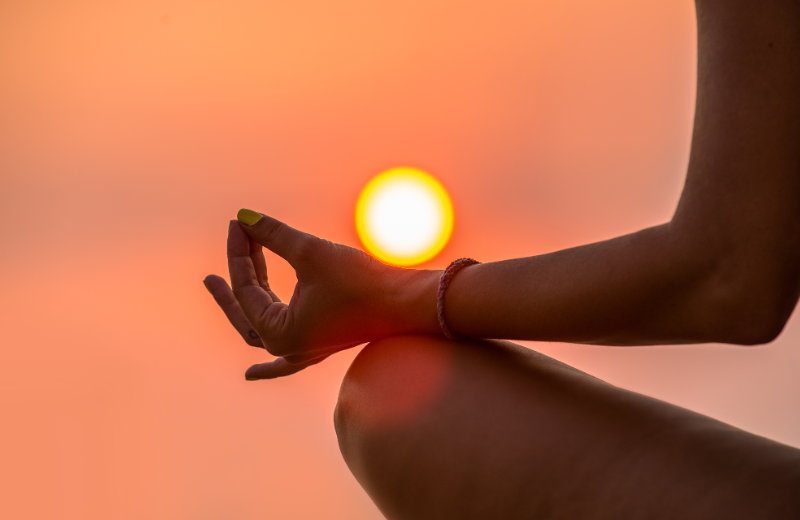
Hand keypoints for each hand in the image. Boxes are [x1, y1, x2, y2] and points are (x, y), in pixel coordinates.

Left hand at [204, 210, 439, 379]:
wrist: (410, 304)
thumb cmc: (362, 281)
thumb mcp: (311, 253)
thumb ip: (273, 235)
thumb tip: (243, 216)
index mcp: (279, 333)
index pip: (248, 287)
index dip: (240, 251)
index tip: (238, 223)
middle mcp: (288, 348)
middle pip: (246, 310)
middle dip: (230, 282)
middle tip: (209, 265)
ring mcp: (305, 350)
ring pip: (262, 325)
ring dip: (246, 300)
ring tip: (223, 280)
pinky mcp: (321, 344)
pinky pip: (286, 360)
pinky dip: (269, 368)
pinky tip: (252, 374)